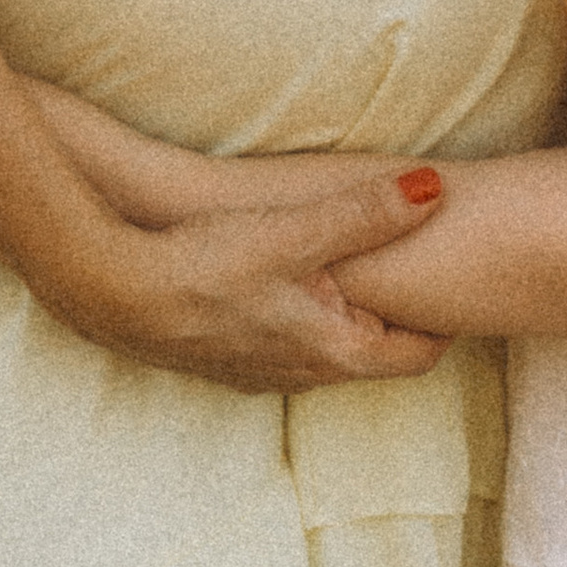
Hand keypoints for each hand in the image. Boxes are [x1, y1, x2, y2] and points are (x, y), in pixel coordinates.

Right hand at [95, 181, 452, 392]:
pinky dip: (302, 314)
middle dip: (395, 314)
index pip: (418, 354)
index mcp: (336, 355)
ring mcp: (262, 374)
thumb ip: (369, 212)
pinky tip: (284, 278)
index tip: (453, 280)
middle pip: (374, 352)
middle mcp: (304, 377)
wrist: (113, 294)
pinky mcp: (227, 361)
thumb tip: (436, 189)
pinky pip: (286, 343)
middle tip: (414, 264)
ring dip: (345, 313)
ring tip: (353, 267)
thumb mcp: (297, 232)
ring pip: (327, 348)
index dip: (442, 319)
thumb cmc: (208, 266)